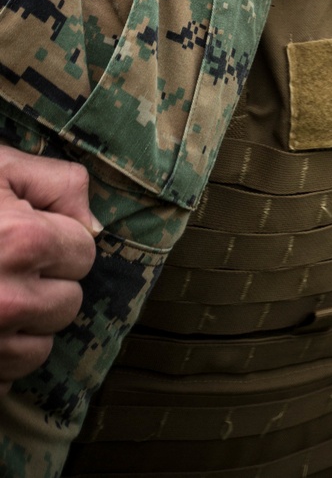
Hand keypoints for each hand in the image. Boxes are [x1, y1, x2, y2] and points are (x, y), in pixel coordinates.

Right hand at [0, 144, 100, 391]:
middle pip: (68, 304)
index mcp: (22, 242)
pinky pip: (3, 377)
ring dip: (24, 325)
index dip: (60, 239)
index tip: (32, 232)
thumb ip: (57, 185)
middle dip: (47, 283)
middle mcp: (7, 300)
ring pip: (40, 348)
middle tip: (7, 263)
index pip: (83, 253)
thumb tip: (91, 226)